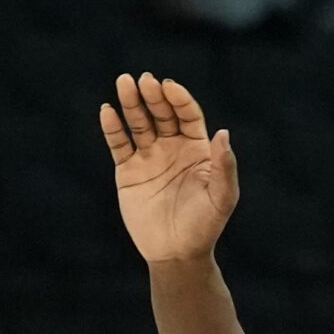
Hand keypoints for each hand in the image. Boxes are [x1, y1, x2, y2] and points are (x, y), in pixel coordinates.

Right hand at [101, 71, 238, 263]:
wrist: (177, 253)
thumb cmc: (205, 227)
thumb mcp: (221, 198)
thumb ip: (224, 167)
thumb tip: (224, 133)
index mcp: (197, 149)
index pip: (187, 115)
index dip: (179, 99)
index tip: (170, 88)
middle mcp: (172, 147)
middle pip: (161, 113)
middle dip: (153, 95)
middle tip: (145, 80)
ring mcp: (149, 157)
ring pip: (138, 122)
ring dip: (131, 103)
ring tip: (124, 82)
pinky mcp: (128, 170)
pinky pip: (119, 143)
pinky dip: (113, 127)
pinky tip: (108, 111)